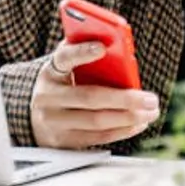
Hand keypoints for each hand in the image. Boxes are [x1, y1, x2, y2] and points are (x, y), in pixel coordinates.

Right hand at [29, 39, 160, 149]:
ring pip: (96, 121)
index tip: (103, 46)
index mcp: (49, 72)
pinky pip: (97, 138)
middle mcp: (47, 98)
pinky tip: (138, 124)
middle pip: (89, 97)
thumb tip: (116, 44)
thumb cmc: (61, 86)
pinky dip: (122, 131)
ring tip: (150, 111)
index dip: (82, 52)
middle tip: (149, 98)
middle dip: (125, 98)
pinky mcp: (63, 141)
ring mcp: (54, 122)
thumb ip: (84, 54)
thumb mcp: (65, 68)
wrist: (33, 117)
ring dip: (129, 117)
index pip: (64, 58)